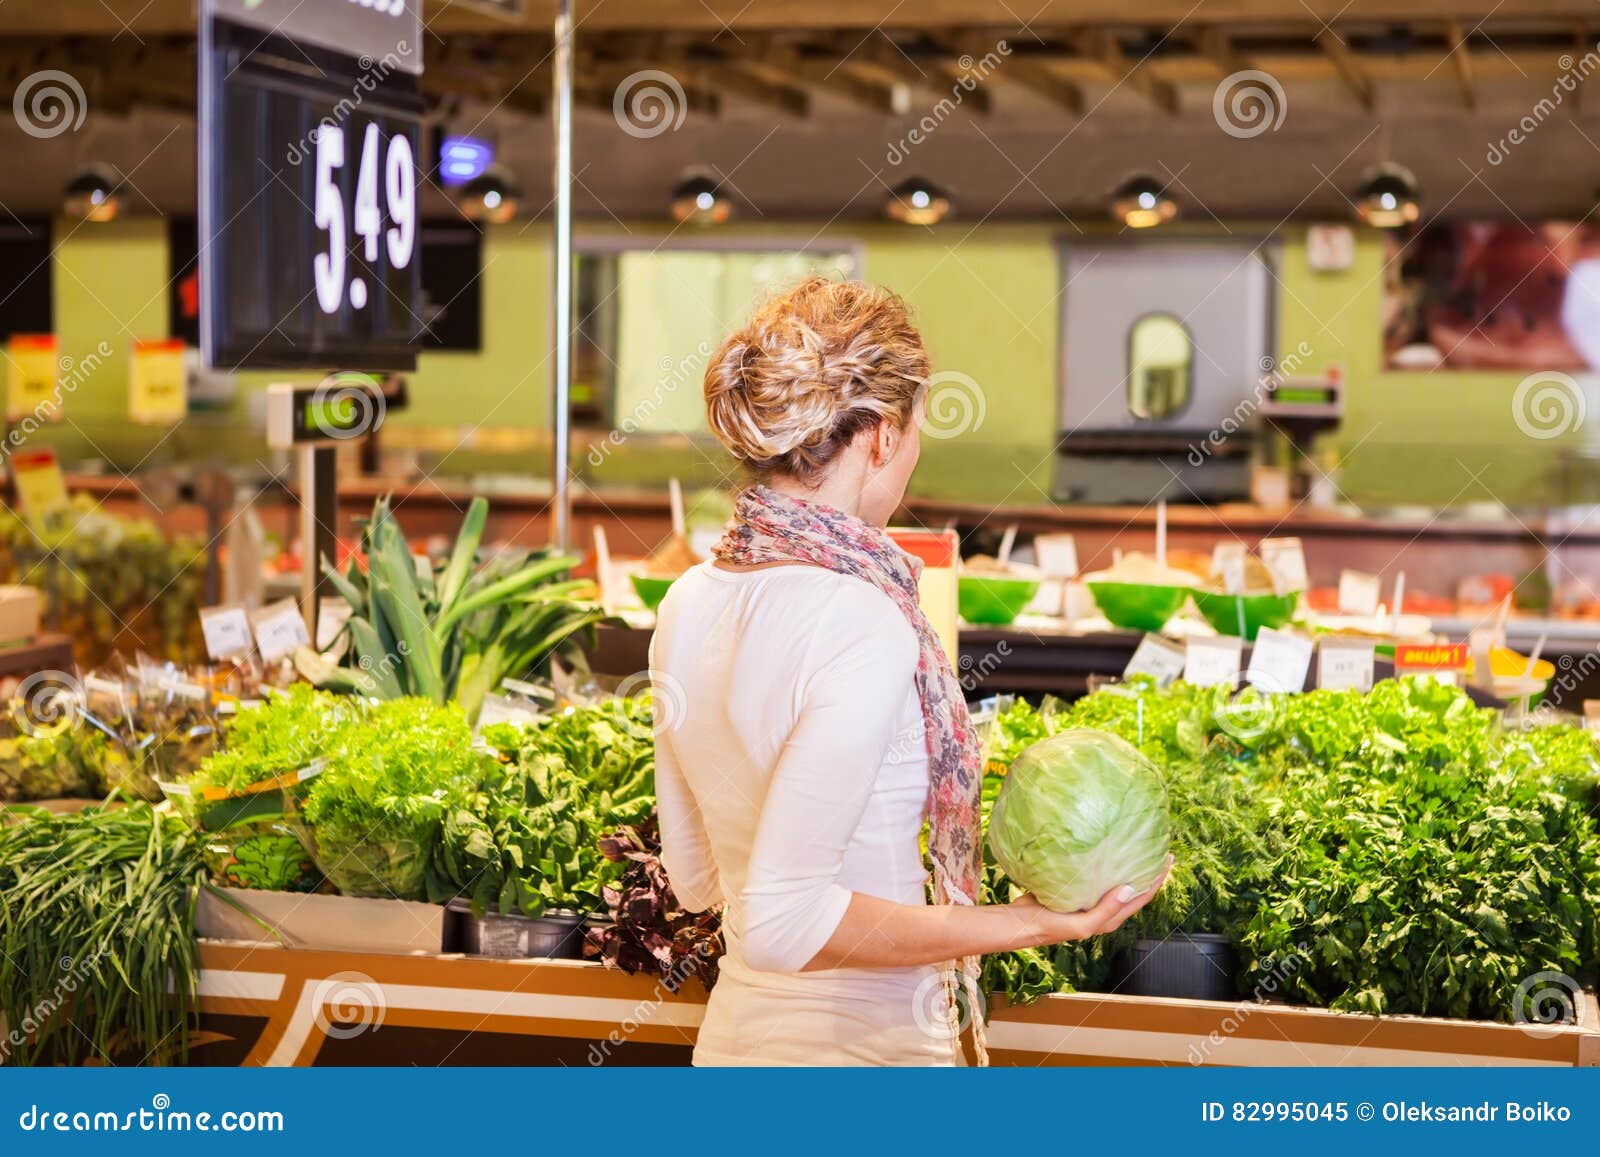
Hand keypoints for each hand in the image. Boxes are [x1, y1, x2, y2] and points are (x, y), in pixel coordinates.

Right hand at [1012, 854, 1173, 946]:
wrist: (1021, 922)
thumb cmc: (1051, 927)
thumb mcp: (1082, 924)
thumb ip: (1106, 910)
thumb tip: (1130, 889)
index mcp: (1110, 918)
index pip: (1142, 897)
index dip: (1158, 879)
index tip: (1167, 859)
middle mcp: (1104, 908)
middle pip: (1134, 887)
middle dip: (1149, 870)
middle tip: (1158, 848)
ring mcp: (1091, 898)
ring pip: (1116, 878)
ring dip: (1128, 864)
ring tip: (1135, 844)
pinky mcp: (1077, 889)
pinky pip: (1097, 872)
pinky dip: (1106, 861)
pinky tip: (1103, 847)